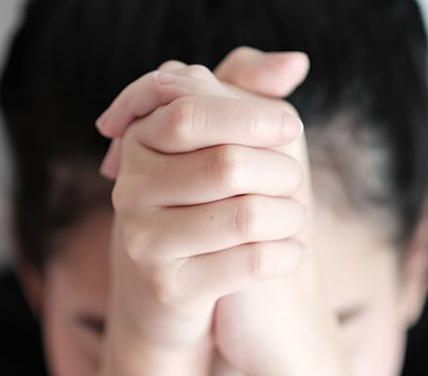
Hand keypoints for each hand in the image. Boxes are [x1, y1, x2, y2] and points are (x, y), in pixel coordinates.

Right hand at [98, 52, 307, 374]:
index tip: (290, 126)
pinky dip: (287, 254)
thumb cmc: (203, 201)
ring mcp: (143, 241)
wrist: (175, 288)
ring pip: (245, 215)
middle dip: (280, 171)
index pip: (190, 113)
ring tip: (297, 215)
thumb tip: (296, 63)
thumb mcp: (217, 138)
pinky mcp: (168, 288)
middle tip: (294, 181)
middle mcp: (130, 189)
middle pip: (226, 164)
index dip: (251, 116)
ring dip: (291, 214)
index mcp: (140, 142)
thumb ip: (247, 90)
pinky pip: (249, 263)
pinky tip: (292, 250)